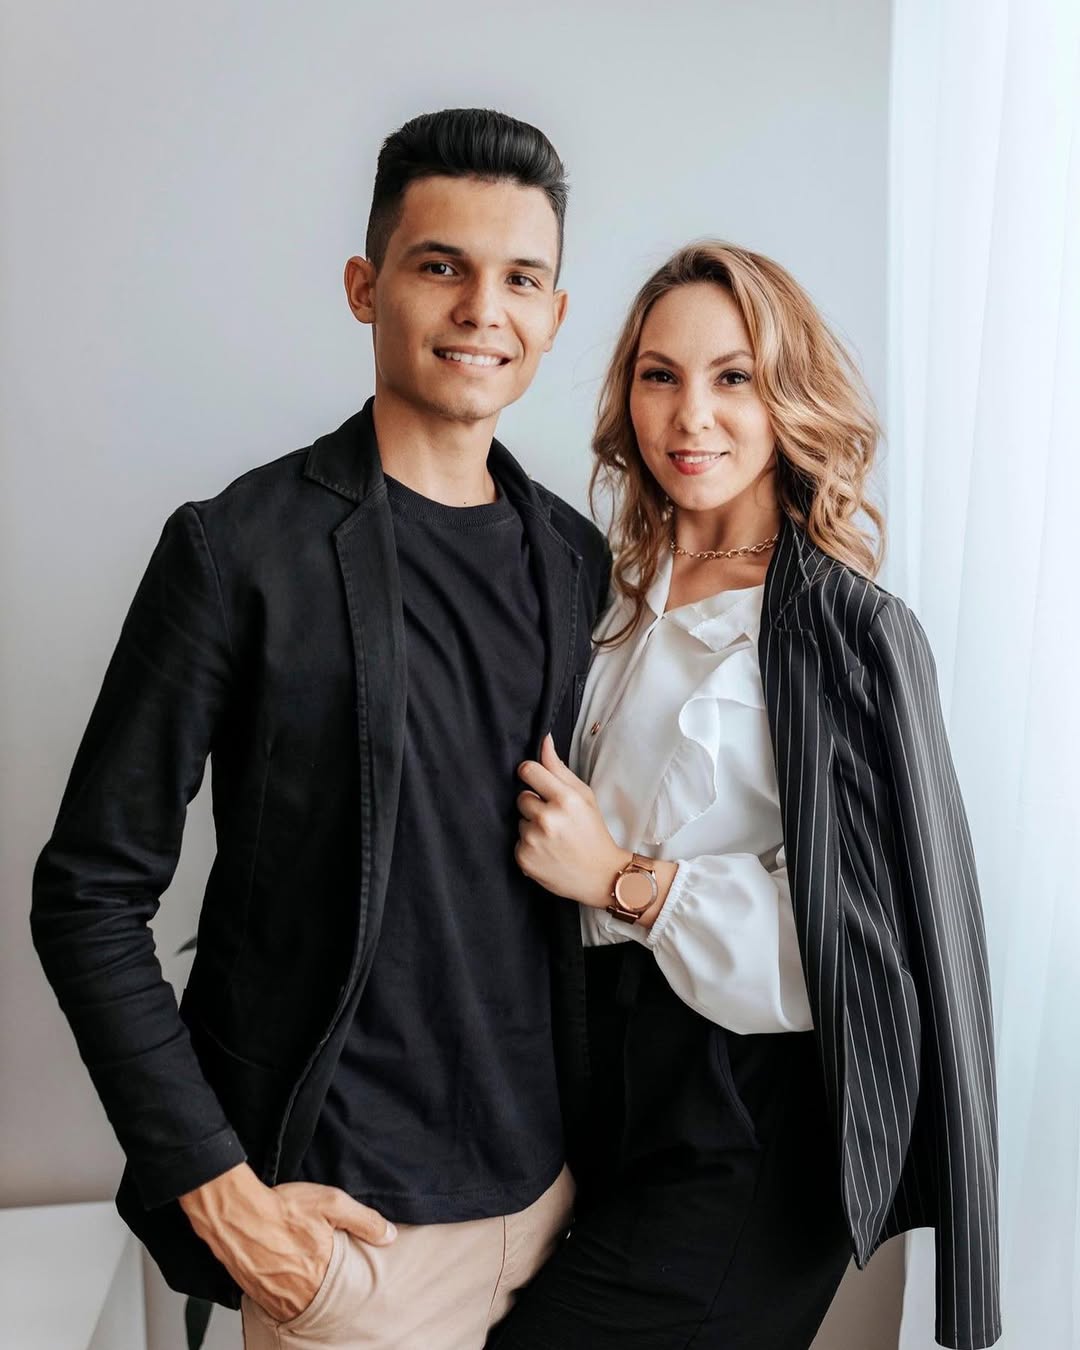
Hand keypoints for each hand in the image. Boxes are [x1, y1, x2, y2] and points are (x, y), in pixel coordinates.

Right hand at [179, 1163, 395, 1321]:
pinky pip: (278, 1309)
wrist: (236, 1213)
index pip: (347, 1294)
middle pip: (324, 1305)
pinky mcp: (257, 1298)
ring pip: (301, 1310)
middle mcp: (299, 1294)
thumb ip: (364, 1221)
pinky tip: (289, 1283)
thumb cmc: (282, 1207)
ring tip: (311, 1283)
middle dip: (330, 1295)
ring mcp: (276, 1299)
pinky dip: (286, 1300)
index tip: (354, 1280)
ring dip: (308, 1300)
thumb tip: (389, 1236)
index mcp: (322, 1275)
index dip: (351, 1286)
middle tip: (331, 1281)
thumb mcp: (332, 1203)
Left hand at [515, 734, 627, 907]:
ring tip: (553, 838)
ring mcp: (533, 840)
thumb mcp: (584, 796)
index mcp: (565, 799)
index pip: (528, 770)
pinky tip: (547, 852)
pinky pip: (517, 842)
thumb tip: (544, 740)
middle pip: (522, 797)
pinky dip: (529, 846)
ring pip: (519, 820)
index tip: (537, 782)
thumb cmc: (593, 832)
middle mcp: (547, 818)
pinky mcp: (524, 859)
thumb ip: (559, 768)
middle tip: (555, 819)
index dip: (531, 774)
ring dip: (532, 826)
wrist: (600, 875)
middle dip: (535, 805)